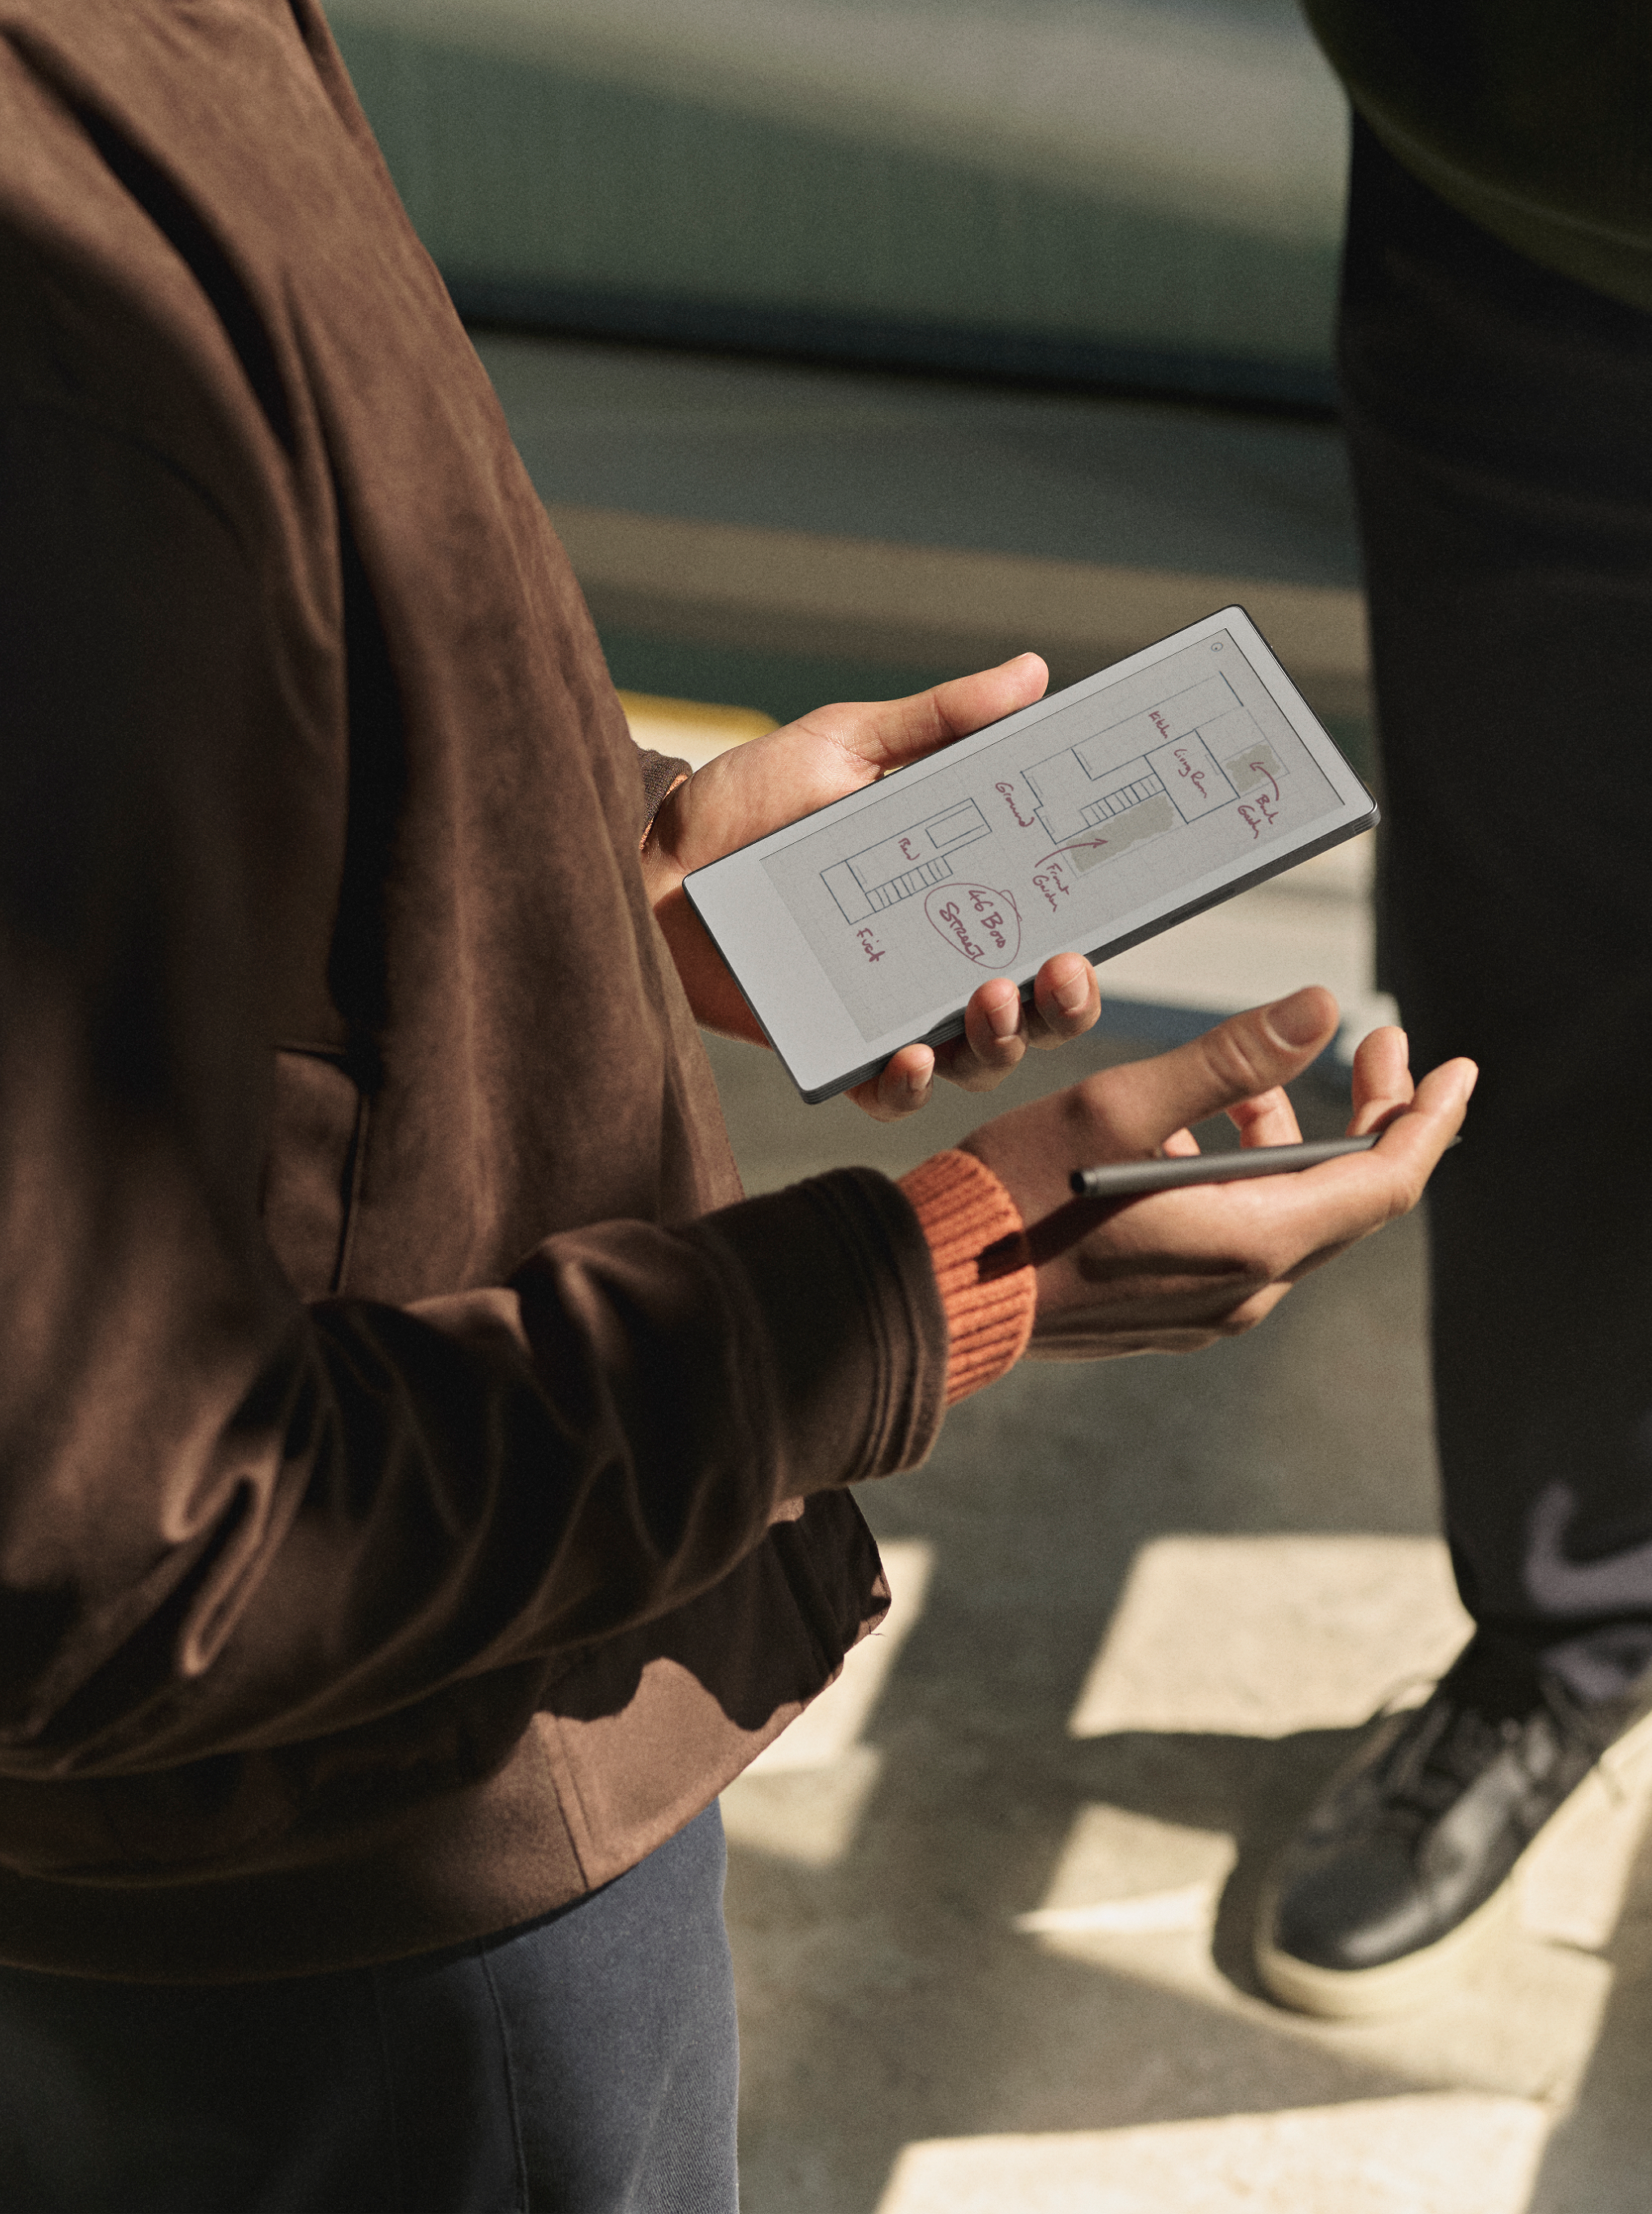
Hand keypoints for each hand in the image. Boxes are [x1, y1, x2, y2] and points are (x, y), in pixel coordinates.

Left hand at [640, 656, 1102, 1120]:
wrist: (653, 859)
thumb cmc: (748, 802)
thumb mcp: (847, 744)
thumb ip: (941, 720)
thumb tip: (1032, 674)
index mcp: (958, 890)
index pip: (1047, 922)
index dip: (1091, 931)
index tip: (1105, 917)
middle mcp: (936, 959)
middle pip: (1035, 1007)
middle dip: (1064, 1002)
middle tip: (1061, 968)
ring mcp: (889, 1008)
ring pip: (977, 1058)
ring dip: (1001, 1040)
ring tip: (989, 999)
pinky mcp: (834, 1049)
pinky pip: (888, 1094)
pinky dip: (907, 1086)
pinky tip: (910, 1056)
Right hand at [960, 987, 1475, 1357]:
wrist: (935, 1294)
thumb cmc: (1014, 1199)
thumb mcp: (1118, 1107)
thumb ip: (1227, 1061)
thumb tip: (1320, 1010)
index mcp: (1251, 1242)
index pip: (1384, 1181)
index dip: (1425, 1118)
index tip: (1450, 1064)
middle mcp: (1245, 1288)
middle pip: (1345, 1197)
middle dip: (1366, 1115)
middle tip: (1372, 1045)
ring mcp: (1207, 1307)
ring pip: (1286, 1213)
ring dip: (1283, 1140)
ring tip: (1245, 1081)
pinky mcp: (1168, 1310)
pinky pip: (1237, 1235)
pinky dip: (1236, 1177)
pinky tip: (1182, 1137)